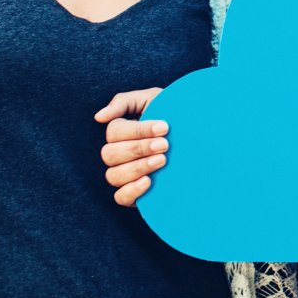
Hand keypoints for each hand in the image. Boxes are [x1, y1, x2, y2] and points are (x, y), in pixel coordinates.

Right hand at [96, 88, 166, 206]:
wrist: (199, 138)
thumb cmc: (173, 114)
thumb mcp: (153, 99)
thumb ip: (124, 102)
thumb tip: (99, 117)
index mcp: (120, 131)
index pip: (115, 132)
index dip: (138, 131)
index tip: (165, 127)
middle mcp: (118, 154)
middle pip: (111, 154)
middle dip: (139, 148)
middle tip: (165, 145)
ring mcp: (124, 175)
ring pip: (114, 175)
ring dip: (137, 167)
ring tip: (162, 161)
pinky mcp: (133, 194)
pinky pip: (120, 197)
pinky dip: (131, 190)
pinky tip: (148, 181)